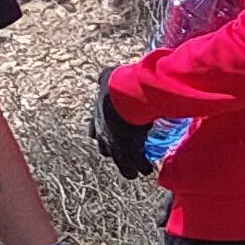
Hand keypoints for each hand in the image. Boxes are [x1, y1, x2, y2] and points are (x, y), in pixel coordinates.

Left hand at [90, 68, 168, 182]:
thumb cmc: (115, 86)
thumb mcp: (106, 80)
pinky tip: (149, 168)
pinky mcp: (129, 152)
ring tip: (141, 169)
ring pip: (121, 163)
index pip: (95, 133)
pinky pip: (136, 165)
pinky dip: (143, 166)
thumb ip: (105, 78)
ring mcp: (115, 146)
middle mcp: (102, 137)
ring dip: (130, 166)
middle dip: (116, 152)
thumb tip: (106, 75)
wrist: (123, 98)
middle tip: (127, 153)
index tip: (113, 136)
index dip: (105, 135)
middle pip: (107, 151)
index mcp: (96, 122)